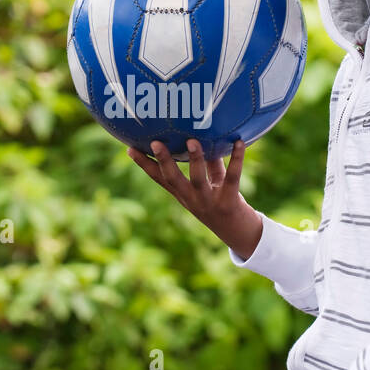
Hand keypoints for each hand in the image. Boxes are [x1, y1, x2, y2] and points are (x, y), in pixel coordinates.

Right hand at [126, 138, 259, 255]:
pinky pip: (232, 177)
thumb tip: (206, 136)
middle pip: (173, 179)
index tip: (130, 148)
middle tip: (156, 143)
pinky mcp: (229, 202)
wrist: (239, 233)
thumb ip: (208, 163)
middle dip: (164, 161)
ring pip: (198, 179)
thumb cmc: (223, 203)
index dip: (144, 165)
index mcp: (183, 194)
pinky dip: (237, 159)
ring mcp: (209, 202)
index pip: (159, 178)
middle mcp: (192, 199)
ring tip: (192, 141)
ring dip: (195, 159)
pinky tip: (239, 143)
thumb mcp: (210, 183)